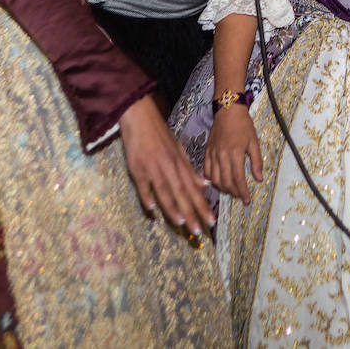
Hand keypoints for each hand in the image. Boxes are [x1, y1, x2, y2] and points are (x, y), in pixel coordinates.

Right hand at [118, 95, 213, 237]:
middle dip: (192, 212)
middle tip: (200, 230)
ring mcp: (153, 168)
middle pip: (182, 193)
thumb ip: (190, 169)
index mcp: (180, 164)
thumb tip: (204, 184)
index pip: (194, 189)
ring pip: (165, 191)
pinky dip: (147, 196)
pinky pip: (143, 185)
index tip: (211, 221)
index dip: (202, 206)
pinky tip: (152, 208)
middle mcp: (170, 168)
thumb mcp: (179, 150)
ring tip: (181, 223)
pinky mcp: (137, 168)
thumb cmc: (160, 136)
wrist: (142, 118)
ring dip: (173, 207)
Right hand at [203, 105, 263, 202]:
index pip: (238, 178)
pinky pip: (206, 170)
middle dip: (233, 192)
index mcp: (235, 153)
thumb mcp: (254, 142)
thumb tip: (259, 179)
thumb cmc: (243, 125)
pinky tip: (218, 183)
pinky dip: (211, 180)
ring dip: (223, 188)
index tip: (247, 199)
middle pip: (225, 181)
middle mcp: (222, 155)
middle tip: (240, 196)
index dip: (242, 191)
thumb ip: (256, 161)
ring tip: (231, 191)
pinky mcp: (206, 152)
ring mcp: (212, 154)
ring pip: (214, 179)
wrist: (228, 110)